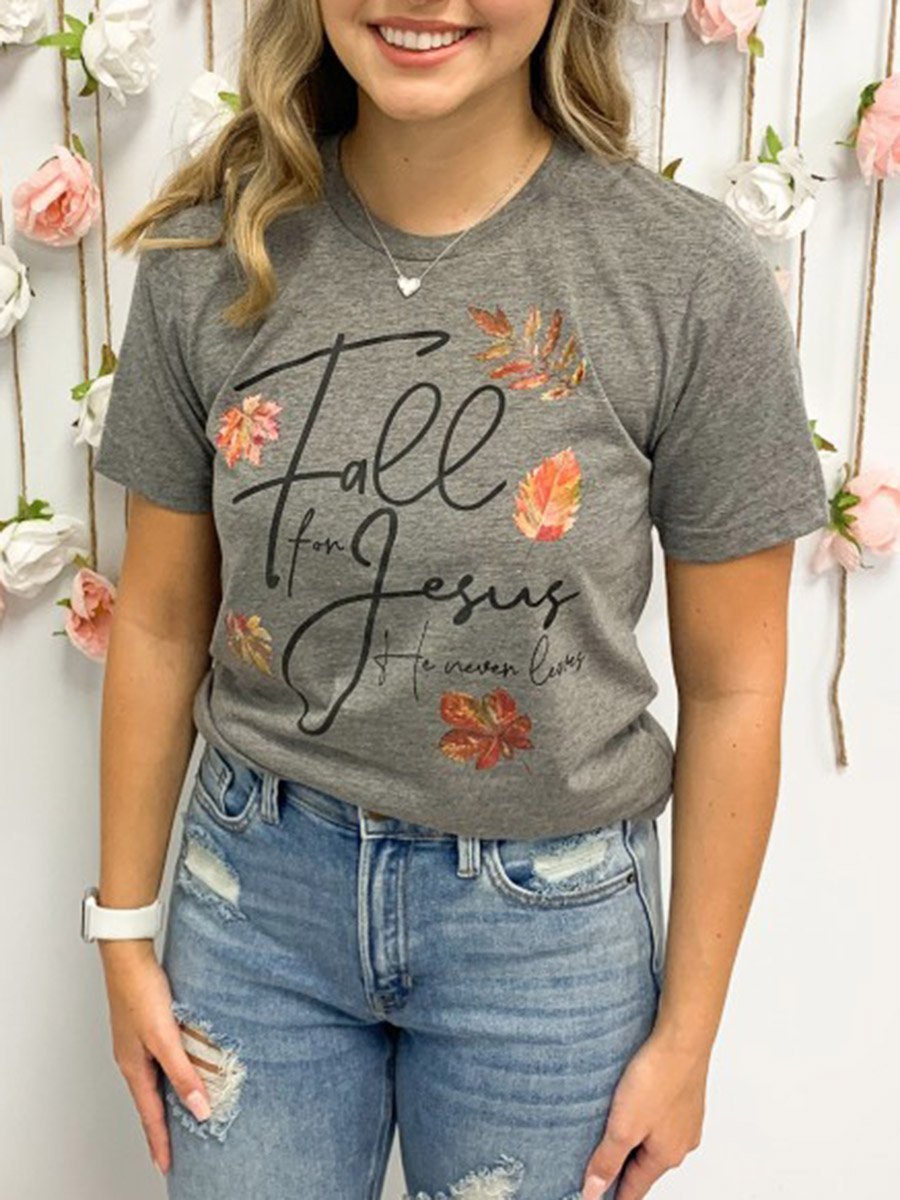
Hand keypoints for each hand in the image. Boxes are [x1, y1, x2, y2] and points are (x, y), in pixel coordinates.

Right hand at [100, 941, 211, 1175]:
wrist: (129, 955)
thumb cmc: (141, 992)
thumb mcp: (165, 1037)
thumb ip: (183, 1073)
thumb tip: (199, 1108)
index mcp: (134, 1067)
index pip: (150, 1114)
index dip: (160, 1141)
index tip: (166, 1166)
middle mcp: (133, 1059)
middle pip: (150, 1101)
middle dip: (161, 1126)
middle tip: (172, 1150)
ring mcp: (138, 1043)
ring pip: (155, 1080)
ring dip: (167, 1099)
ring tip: (180, 1116)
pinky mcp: (146, 1026)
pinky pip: (160, 1060)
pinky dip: (170, 1073)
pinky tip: (182, 1070)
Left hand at [580, 1027, 710, 1199]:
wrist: (683, 1037)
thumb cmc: (658, 1078)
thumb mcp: (623, 1126)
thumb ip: (607, 1160)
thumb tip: (594, 1192)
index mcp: (665, 1156)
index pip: (636, 1189)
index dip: (616, 1196)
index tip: (601, 1199)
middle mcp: (681, 1142)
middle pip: (645, 1165)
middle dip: (624, 1166)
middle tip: (600, 1163)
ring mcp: (686, 1119)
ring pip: (654, 1138)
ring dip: (635, 1138)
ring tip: (613, 1130)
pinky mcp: (685, 1096)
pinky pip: (662, 1116)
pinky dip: (646, 1117)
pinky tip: (636, 1102)